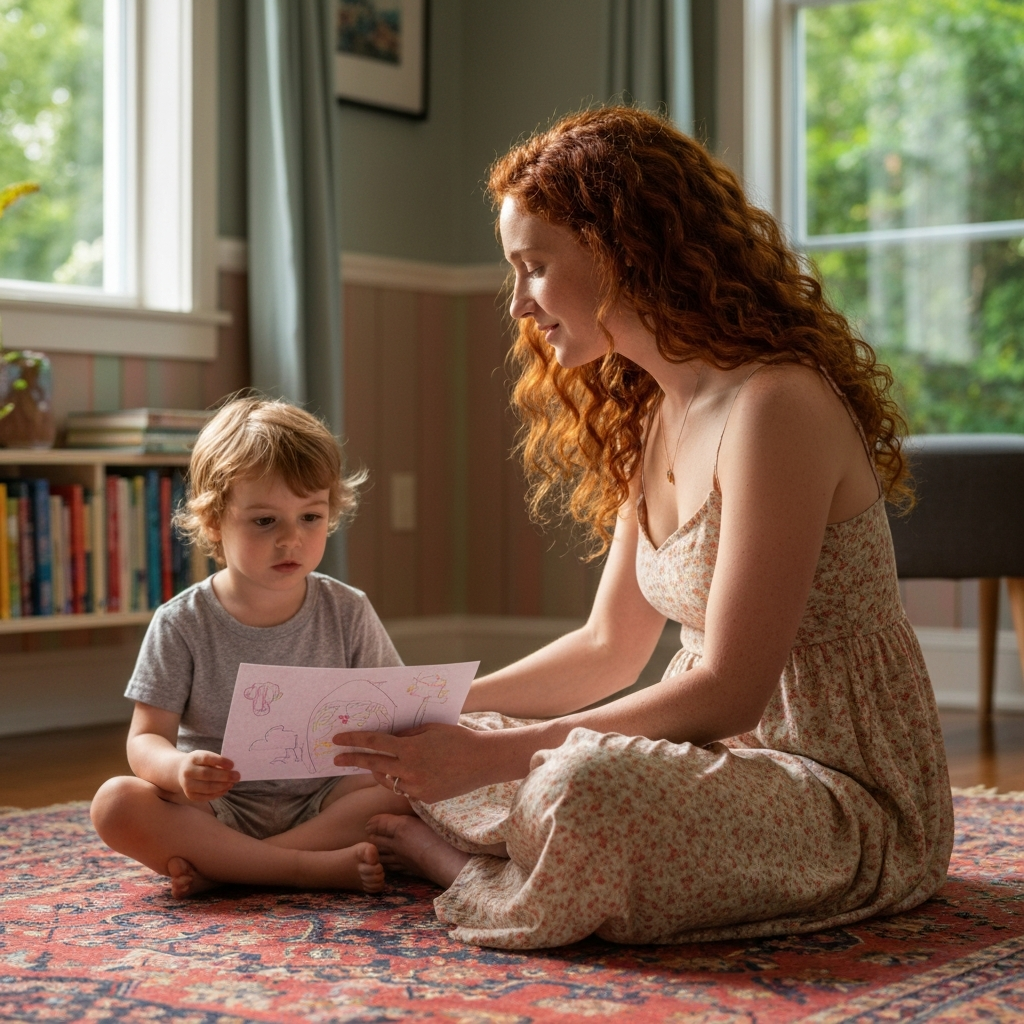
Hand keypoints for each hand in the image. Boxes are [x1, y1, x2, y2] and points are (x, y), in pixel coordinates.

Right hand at [177, 750, 239, 800]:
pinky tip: (225, 789)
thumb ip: (216, 761)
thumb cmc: (199, 762)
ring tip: (232, 783)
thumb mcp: (205, 756)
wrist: (181, 771)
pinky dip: (218, 793)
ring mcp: (187, 785)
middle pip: (207, 774)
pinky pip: (206, 796)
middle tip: (237, 776)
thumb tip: (232, 769)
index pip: (206, 758)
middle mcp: (187, 772)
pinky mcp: (190, 795)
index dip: (220, 761)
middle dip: (224, 776)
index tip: (232, 764)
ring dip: (223, 786)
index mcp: (193, 758)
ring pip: (207, 787)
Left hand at [332, 724, 498, 803]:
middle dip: (353, 760)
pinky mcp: (425, 799)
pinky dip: (399, 780)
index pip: (374, 744)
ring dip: (377, 771)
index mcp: (410, 750)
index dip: (353, 741)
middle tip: (337, 757)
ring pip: (386, 780)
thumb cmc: (459, 738)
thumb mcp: (430, 728)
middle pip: (373, 765)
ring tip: (370, 764)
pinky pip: (404, 789)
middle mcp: (410, 772)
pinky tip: (401, 772)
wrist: (484, 762)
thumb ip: (406, 734)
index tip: (337, 739)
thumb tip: (388, 738)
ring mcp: (417, 788)